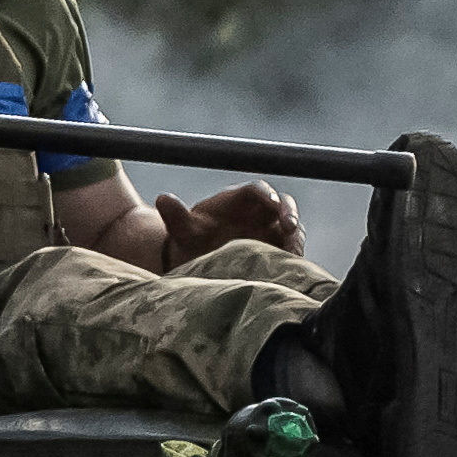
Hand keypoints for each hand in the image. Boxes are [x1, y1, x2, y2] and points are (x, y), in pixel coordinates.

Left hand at [166, 180, 307, 261]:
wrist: (197, 260)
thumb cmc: (191, 239)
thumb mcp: (183, 230)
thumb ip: (176, 216)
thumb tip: (162, 199)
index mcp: (238, 199)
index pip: (257, 189)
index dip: (267, 194)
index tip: (272, 203)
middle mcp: (258, 211)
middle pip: (283, 204)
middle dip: (289, 213)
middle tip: (290, 228)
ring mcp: (270, 229)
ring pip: (291, 228)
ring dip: (294, 237)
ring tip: (293, 252)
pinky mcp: (276, 248)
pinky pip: (290, 249)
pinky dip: (293, 255)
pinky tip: (292, 268)